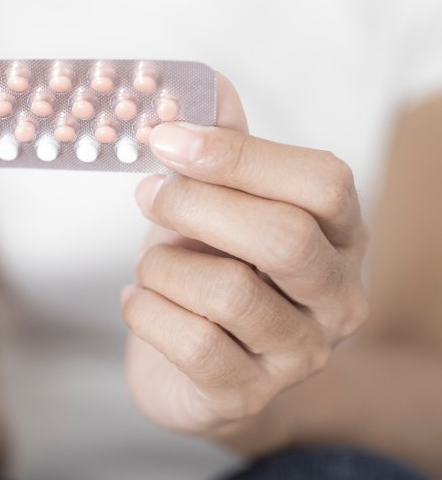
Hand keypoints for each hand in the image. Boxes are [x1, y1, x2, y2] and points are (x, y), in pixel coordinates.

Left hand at [122, 73, 368, 444]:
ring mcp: (298, 355)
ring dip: (163, 266)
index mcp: (341, 237)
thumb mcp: (217, 208)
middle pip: (282, 238)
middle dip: (196, 206)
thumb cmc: (210, 277)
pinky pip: (190, 343)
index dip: (239, 155)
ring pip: (228, 293)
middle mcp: (336, 298)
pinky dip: (145, 312)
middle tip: (146, 193)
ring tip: (149, 265)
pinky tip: (138, 301)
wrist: (197, 375)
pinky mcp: (246, 396)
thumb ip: (221, 150)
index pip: (322, 183)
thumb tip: (207, 83)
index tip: (168, 139)